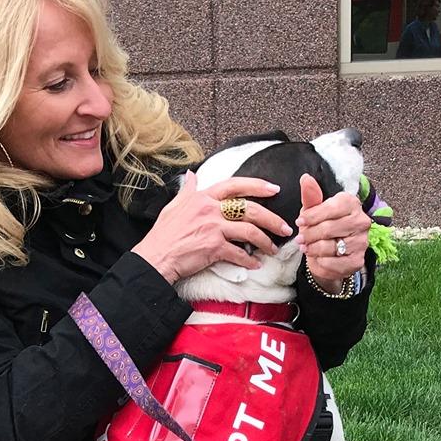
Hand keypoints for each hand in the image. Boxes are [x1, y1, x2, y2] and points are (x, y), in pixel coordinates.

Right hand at [133, 171, 292, 283]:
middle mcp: (210, 210)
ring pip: (249, 231)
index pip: (235, 185)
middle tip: (284, 226)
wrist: (155, 257)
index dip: (257, 185)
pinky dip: (249, 261)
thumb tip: (191, 176)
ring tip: (272, 249)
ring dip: (265, 241)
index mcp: (202, 198)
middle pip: (250, 209)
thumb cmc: (162, 235)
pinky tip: (255, 265)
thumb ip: (187, 191)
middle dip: (271, 218)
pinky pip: (238, 254)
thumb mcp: (173, 206)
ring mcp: (213, 228)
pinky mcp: (214, 248)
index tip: (274, 189)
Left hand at [296, 174, 370, 293]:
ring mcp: (362, 242)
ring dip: (313, 249)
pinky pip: (334, 263)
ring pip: (331, 246)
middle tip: (300, 239)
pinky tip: (317, 258)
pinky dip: (321, 262)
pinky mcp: (358, 260)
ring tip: (306, 248)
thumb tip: (305, 178)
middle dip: (309, 235)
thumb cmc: (320, 228)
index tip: (299, 222)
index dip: (312, 216)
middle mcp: (361, 221)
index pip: (331, 208)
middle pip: (329, 228)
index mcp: (351, 204)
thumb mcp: (313, 211)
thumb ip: (310, 196)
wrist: (327, 255)